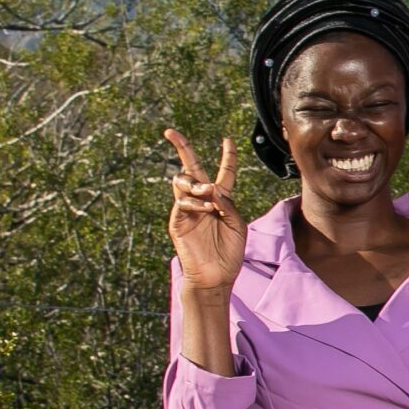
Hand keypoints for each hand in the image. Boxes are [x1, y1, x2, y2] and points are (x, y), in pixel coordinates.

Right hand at [165, 128, 247, 293]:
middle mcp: (202, 200)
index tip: (227, 140)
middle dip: (182, 148)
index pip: (223, 172)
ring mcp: (188, 209)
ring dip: (194, 182)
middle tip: (170, 132)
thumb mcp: (237, 224)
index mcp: (221, 200)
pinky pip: (181, 202)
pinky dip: (195, 203)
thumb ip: (228, 204)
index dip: (227, 156)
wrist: (216, 275)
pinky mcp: (177, 220)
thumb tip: (212, 186)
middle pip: (191, 168)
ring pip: (181, 182)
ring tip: (207, 192)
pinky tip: (206, 210)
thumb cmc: (229, 252)